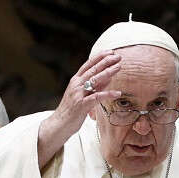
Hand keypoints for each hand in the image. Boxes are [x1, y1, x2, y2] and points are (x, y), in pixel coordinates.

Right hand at [37, 50, 122, 167]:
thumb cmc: (72, 110)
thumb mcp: (83, 95)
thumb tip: (108, 78)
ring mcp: (78, 94)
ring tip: (119, 67)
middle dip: (106, 61)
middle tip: (118, 56)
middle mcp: (76, 85)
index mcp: (76, 81)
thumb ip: (95, 87)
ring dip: (108, 72)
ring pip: (95, 80)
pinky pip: (97, 97)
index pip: (88, 65)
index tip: (110, 52)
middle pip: (93, 69)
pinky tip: (118, 93)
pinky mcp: (81, 105)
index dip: (99, 57)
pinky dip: (108, 94)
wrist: (59, 124)